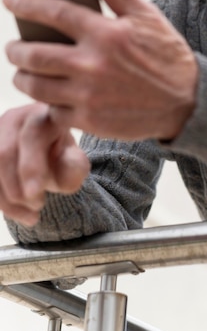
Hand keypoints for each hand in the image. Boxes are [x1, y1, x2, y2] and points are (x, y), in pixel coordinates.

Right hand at [0, 103, 89, 225]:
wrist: (48, 155)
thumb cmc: (62, 156)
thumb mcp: (75, 162)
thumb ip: (74, 166)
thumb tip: (69, 168)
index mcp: (42, 115)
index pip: (32, 136)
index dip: (31, 166)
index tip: (35, 195)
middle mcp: (15, 118)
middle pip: (4, 153)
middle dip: (17, 187)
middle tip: (39, 205)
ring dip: (7, 199)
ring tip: (33, 215)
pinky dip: (1, 201)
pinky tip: (20, 214)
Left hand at [3, 0, 197, 140]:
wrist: (187, 102)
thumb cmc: (166, 55)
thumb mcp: (145, 15)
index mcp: (105, 33)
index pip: (54, 12)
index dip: (26, 4)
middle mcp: (92, 64)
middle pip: (33, 55)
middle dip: (15, 49)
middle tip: (14, 46)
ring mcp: (88, 95)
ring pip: (35, 85)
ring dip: (22, 76)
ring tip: (25, 71)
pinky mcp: (89, 120)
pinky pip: (52, 111)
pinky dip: (46, 101)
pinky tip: (50, 93)